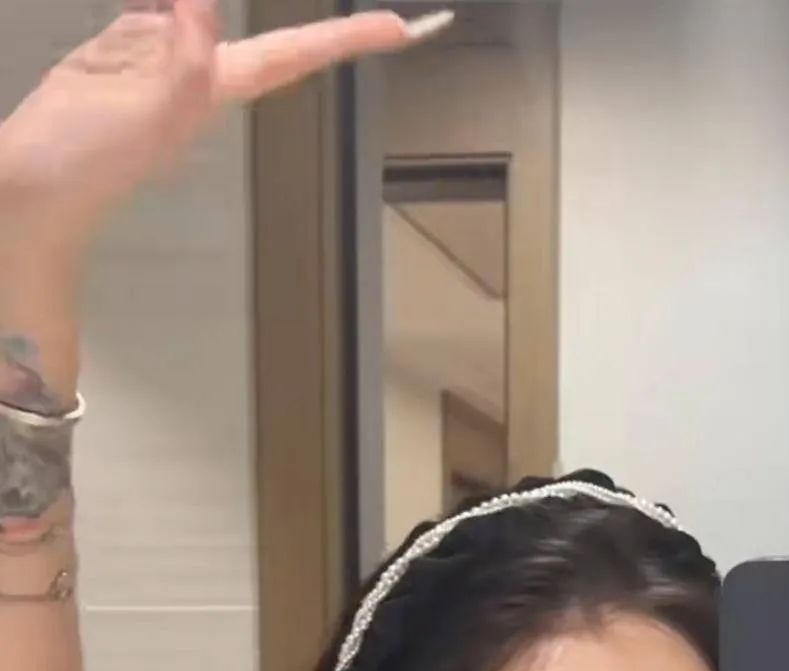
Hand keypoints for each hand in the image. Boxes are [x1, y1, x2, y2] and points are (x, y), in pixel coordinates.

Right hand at [0, 3, 426, 252]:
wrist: (33, 184)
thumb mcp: (156, 103)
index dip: (347, 40)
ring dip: (187, 2)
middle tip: (368, 26)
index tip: (402, 30)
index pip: (294, 55)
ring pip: (191, 6)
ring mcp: (157, 58)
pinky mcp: (119, 50)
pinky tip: (150, 2)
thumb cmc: (94, 159)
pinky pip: (151, 7)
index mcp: (215, 87)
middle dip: (307, 33)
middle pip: (256, 31)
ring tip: (169, 7)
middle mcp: (196, 71)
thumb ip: (188, 48)